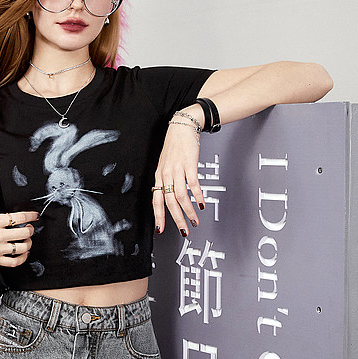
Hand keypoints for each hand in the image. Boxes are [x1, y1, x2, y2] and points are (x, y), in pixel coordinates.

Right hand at [0, 184, 38, 267]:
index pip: (18, 217)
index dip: (30, 216)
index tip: (34, 216)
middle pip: (25, 232)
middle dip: (30, 230)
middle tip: (29, 229)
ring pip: (22, 247)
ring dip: (28, 244)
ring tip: (27, 241)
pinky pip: (14, 262)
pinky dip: (22, 258)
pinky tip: (22, 254)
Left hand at [153, 115, 203, 235]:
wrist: (181, 128)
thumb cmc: (174, 147)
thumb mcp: (165, 165)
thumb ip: (167, 181)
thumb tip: (170, 199)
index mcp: (159, 176)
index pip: (156, 200)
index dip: (158, 216)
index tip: (160, 229)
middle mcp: (166, 174)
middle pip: (169, 201)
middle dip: (176, 218)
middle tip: (183, 230)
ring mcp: (177, 169)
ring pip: (181, 196)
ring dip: (188, 211)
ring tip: (194, 220)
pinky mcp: (189, 165)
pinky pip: (193, 184)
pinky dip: (198, 196)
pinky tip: (201, 203)